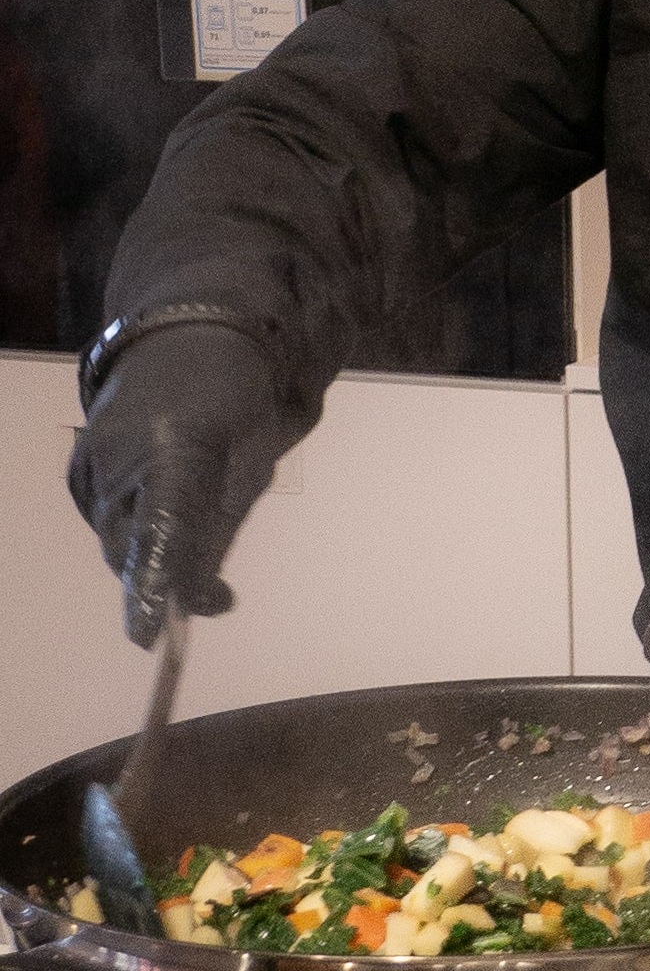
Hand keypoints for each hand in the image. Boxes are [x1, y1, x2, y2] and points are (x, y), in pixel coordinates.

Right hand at [67, 324, 297, 644]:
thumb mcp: (250, 466)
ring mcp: (90, 461)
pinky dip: (134, 536)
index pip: (162, 527)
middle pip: (130, 547)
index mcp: (177, 447)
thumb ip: (218, 533)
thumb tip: (196, 600)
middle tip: (217, 599)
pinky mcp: (78, 471)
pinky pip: (106, 524)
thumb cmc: (237, 402)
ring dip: (151, 562)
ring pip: (115, 541)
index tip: (149, 634)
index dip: (154, 582)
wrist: (184, 336)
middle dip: (165, 584)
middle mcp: (119, 455)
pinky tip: (167, 520)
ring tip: (201, 560)